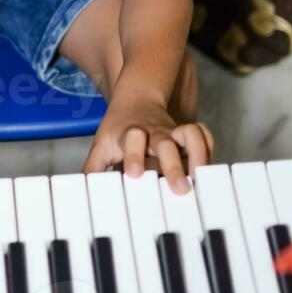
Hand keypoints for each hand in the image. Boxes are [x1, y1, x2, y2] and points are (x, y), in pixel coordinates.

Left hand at [83, 95, 213, 194]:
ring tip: (200, 181)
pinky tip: (208, 170)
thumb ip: (93, 169)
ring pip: (191, 135)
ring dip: (198, 155)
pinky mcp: (188, 136)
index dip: (134, 156)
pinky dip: (208, 149)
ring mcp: (173, 133)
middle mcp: (155, 133)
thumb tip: (82, 193)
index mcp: (131, 135)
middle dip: (173, 165)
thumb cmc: (118, 130)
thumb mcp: (101, 145)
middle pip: (165, 143)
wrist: (136, 98)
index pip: (132, 140)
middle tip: (179, 188)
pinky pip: (204, 136)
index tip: (134, 174)